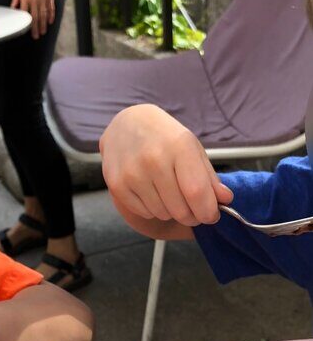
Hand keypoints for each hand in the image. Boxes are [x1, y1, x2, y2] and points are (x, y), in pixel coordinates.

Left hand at [12, 0, 55, 38]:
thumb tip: (13, 8)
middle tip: (36, 36)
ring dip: (43, 25)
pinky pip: (51, 8)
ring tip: (43, 32)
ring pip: (43, 15)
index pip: (24, 14)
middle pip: (35, 18)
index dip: (25, 24)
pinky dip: (51, 16)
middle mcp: (34, 0)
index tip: (26, 30)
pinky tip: (50, 21)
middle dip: (35, 28)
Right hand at [100, 104, 233, 227]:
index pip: (196, 192)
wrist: (125, 125)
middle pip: (180, 209)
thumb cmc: (164, 137)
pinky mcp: (117, 185)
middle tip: (192, 208)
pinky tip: (151, 191)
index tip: (212, 215)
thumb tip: (225, 200)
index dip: (208, 211)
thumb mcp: (191, 148)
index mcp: (179, 146)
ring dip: (171, 210)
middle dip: (192, 215)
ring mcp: (132, 173)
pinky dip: (152, 208)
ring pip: (162, 213)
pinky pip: (144, 212)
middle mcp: (153, 160)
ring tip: (168, 193)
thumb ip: (209, 177)